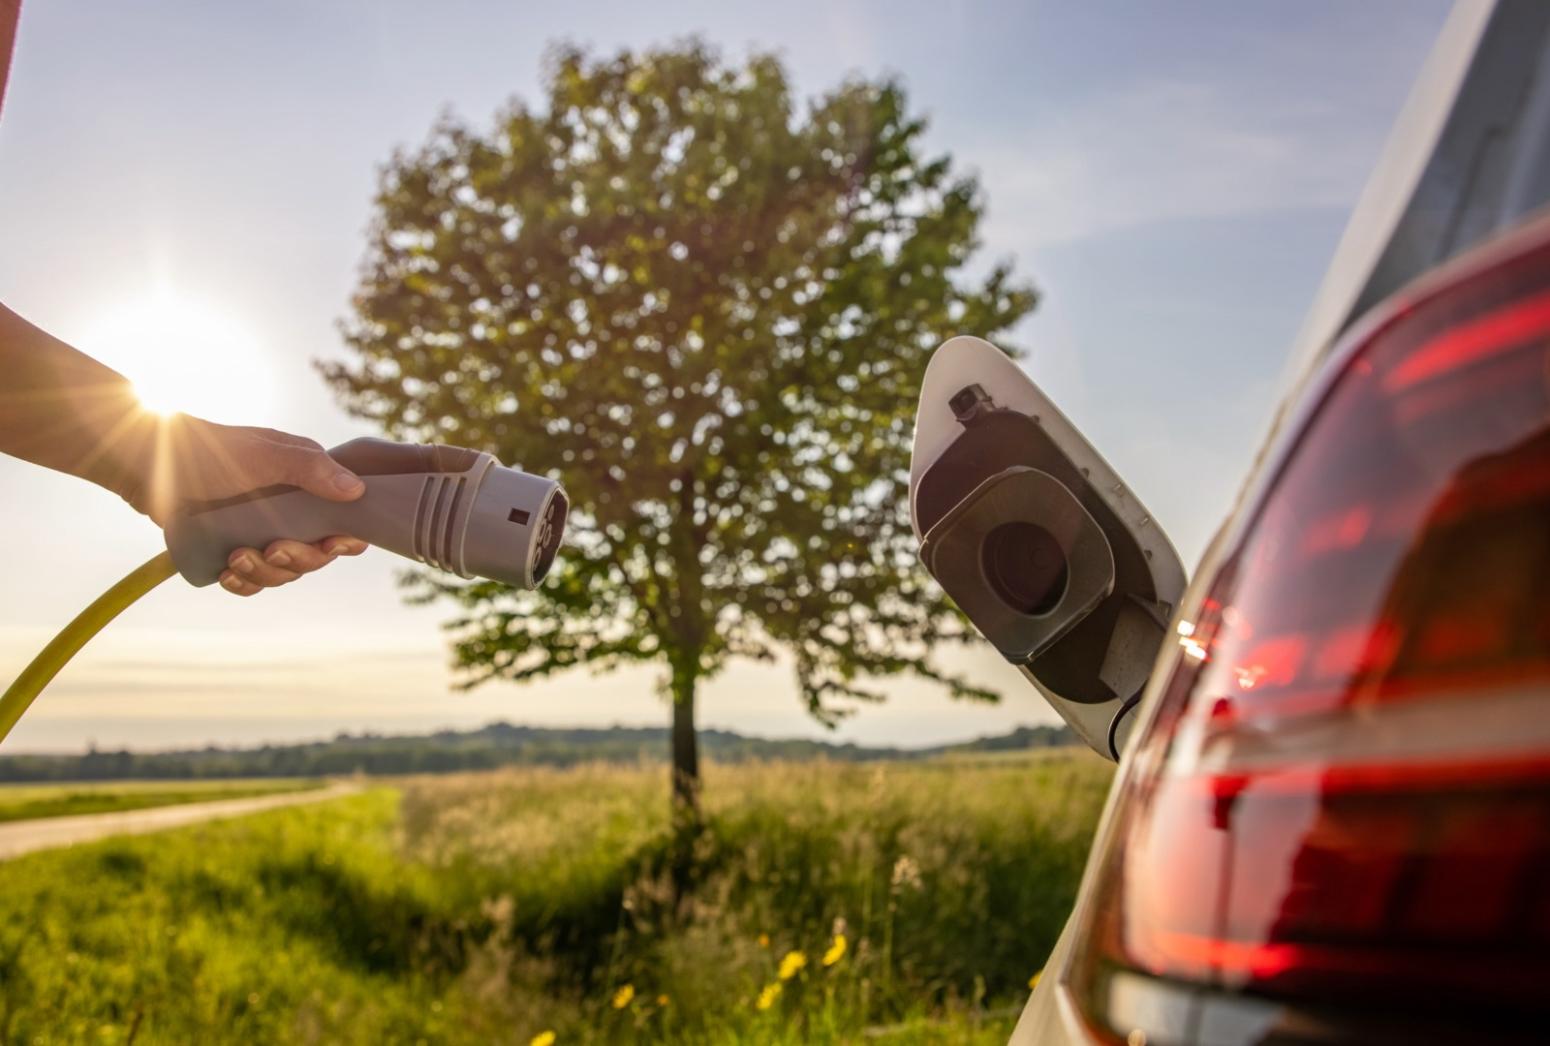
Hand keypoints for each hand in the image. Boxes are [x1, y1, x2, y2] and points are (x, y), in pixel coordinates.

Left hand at [123, 414, 369, 595]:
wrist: (149, 461)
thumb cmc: (212, 448)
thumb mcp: (266, 454)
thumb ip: (311, 469)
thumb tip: (356, 491)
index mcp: (305, 489)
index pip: (340, 524)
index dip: (342, 541)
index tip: (334, 544)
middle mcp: (287, 516)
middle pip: (312, 557)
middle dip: (296, 559)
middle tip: (274, 549)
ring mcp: (258, 535)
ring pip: (280, 573)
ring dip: (264, 573)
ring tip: (236, 558)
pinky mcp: (228, 551)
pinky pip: (248, 581)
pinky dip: (242, 584)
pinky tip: (227, 574)